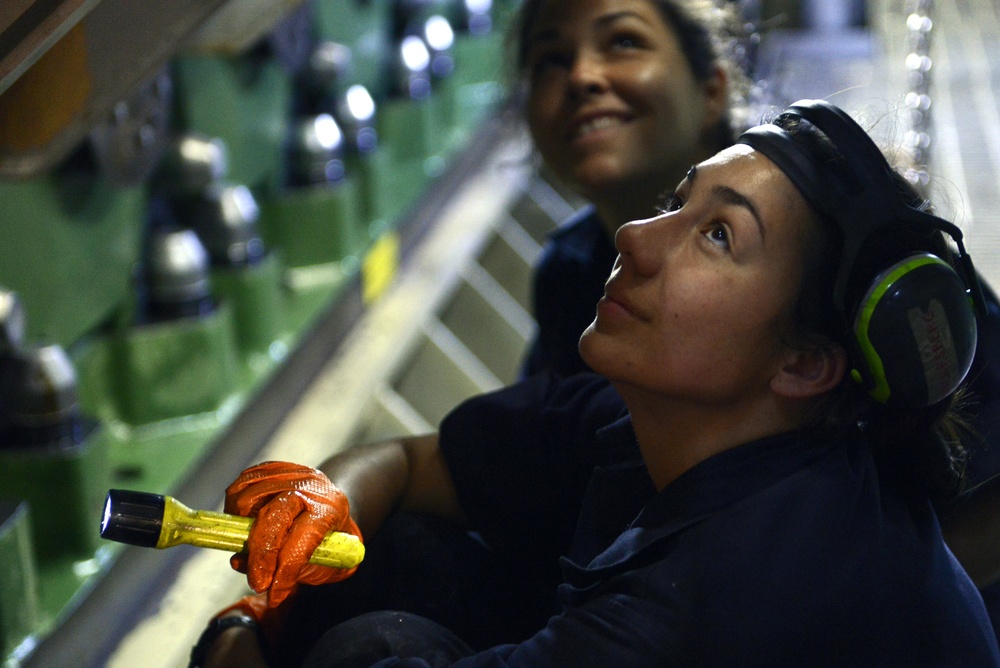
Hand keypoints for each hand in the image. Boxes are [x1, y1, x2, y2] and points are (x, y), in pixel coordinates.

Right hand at [225, 461, 362, 605]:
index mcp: (330, 509)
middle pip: (273, 516)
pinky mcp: (270, 468)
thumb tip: (241, 565)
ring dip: (242, 531)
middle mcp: (309, 486)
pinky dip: (234, 510)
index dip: (284, 570)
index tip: (272, 593)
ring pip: (248, 500)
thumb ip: (292, 569)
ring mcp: (289, 473)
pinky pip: (240, 486)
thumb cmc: (330, 539)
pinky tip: (245, 525)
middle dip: (260, 555)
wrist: (333, 503)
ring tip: (253, 549)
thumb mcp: (328, 563)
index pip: (303, 539)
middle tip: (258, 582)